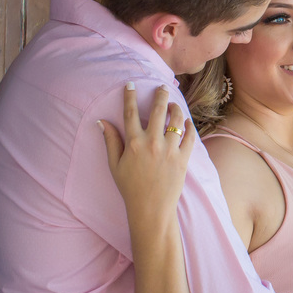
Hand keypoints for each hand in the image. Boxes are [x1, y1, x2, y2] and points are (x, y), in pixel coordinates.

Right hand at [99, 82, 195, 223]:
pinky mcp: (183, 158)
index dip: (130, 96)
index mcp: (133, 143)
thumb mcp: (114, 165)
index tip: (131, 84)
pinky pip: (190, 136)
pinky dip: (189, 126)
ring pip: (176, 120)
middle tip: (162, 87)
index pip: (130, 113)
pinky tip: (187, 122)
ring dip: (176, 108)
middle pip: (157, 110)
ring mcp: (170, 149)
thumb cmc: (130, 187)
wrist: (151, 208)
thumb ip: (111, 141)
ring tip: (174, 105)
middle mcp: (152, 142)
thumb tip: (102, 121)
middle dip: (160, 95)